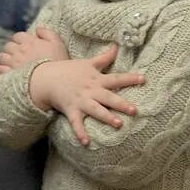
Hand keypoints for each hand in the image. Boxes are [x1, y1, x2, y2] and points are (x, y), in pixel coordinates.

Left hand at [0, 27, 69, 73]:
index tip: (24, 46)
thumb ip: (48, 34)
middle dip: (11, 50)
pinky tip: (6, 72)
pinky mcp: (9, 74)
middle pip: (8, 46)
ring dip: (5, 59)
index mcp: (29, 42)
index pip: (18, 36)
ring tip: (10, 65)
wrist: (52, 80)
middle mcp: (19, 50)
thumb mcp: (58, 44)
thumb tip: (37, 29)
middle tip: (17, 56)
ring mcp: (13, 63)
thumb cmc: (57, 62)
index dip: (20, 41)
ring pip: (2, 57)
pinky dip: (1, 69)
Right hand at [27, 44, 143, 146]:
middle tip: (134, 110)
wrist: (47, 78)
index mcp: (96, 79)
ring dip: (106, 117)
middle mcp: (90, 91)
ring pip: (96, 110)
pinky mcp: (71, 110)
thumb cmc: (70, 70)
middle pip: (108, 97)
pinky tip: (86, 143)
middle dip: (121, 103)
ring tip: (119, 124)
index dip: (130, 79)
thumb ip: (105, 57)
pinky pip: (76, 123)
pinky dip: (80, 133)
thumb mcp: (88, 62)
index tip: (143, 79)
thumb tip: (118, 46)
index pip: (116, 78)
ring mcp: (81, 101)